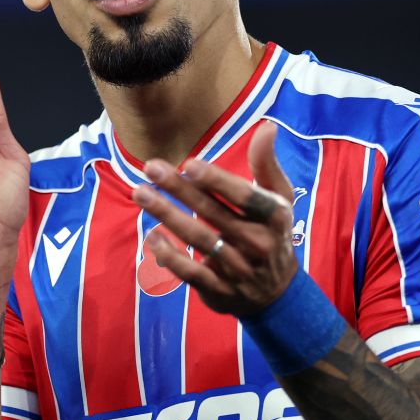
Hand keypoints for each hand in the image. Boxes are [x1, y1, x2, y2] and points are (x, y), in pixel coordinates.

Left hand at [133, 121, 297, 316]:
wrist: (276, 293)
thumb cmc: (273, 233)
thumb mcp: (279, 199)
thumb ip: (267, 165)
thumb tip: (267, 126)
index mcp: (274, 217)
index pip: (244, 196)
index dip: (217, 180)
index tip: (190, 163)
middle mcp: (257, 243)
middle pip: (213, 213)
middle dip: (179, 189)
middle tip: (150, 167)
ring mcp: (237, 269)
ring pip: (197, 240)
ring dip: (166, 215)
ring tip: (140, 193)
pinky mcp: (219, 290)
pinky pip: (191, 273)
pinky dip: (170, 256)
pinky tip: (151, 236)